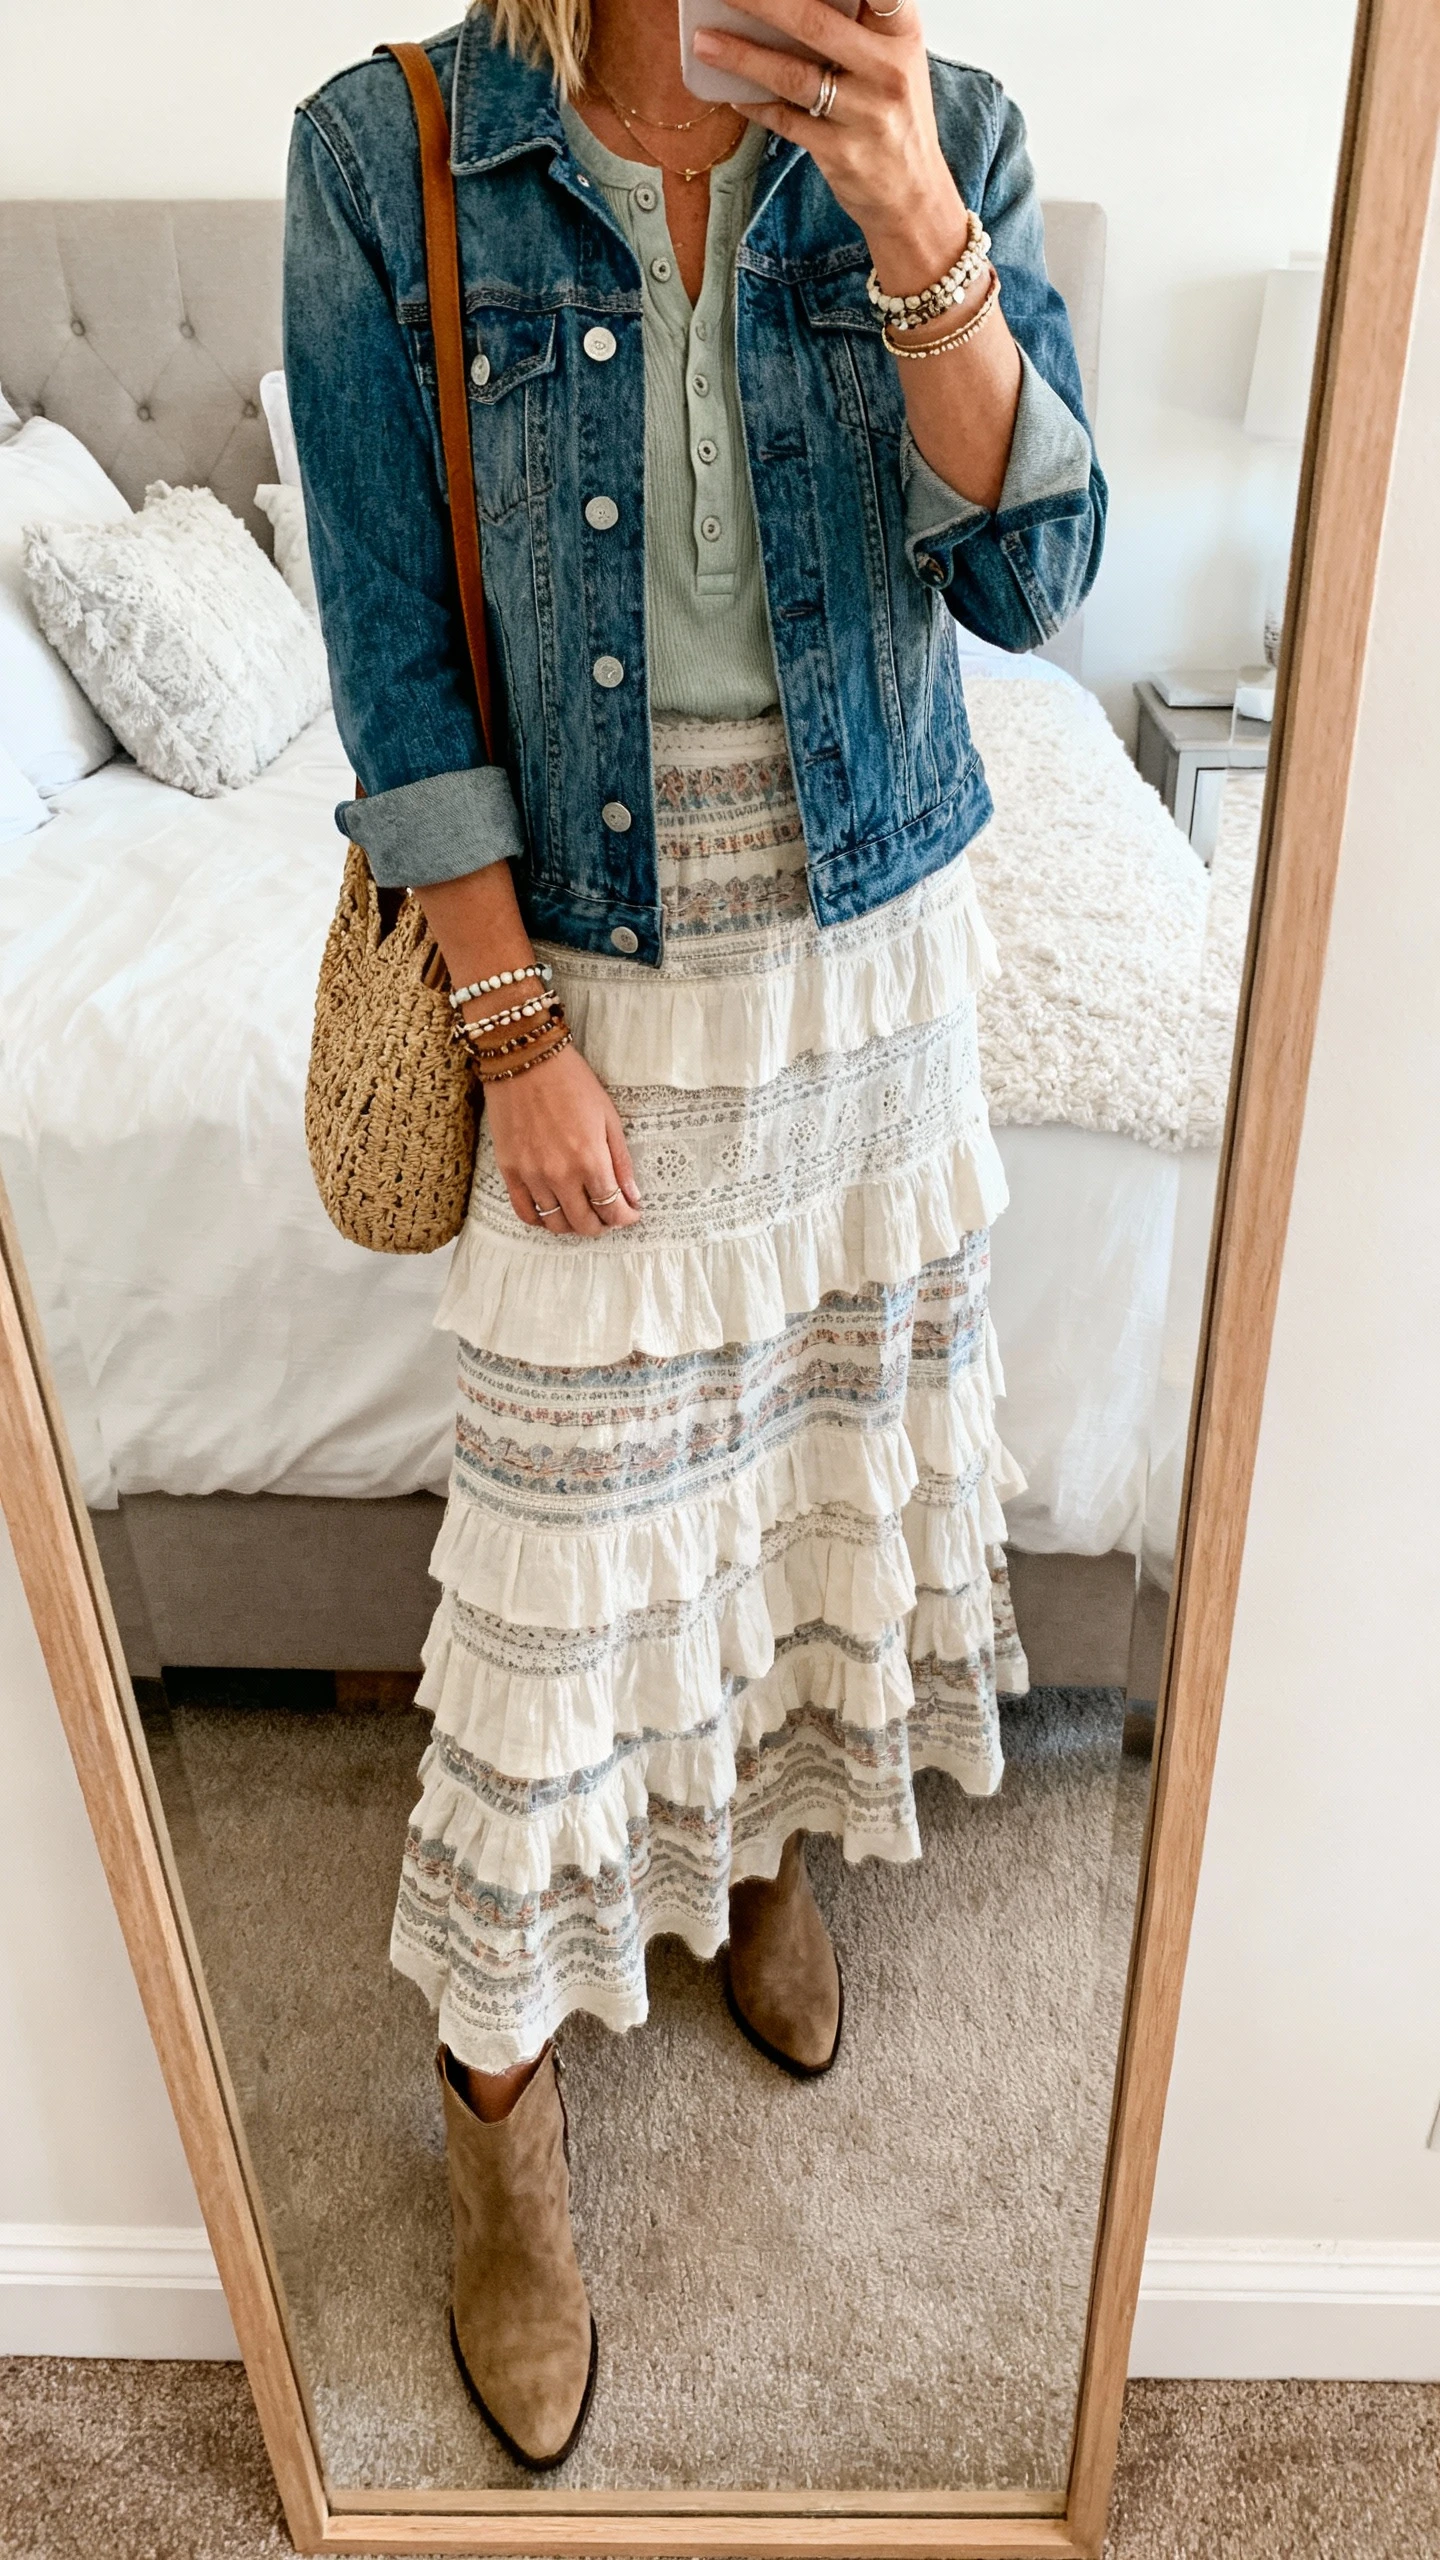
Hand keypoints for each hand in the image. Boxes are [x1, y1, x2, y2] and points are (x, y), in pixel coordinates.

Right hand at [484, 1041, 642, 1236]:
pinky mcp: (509, 1171)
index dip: (625, 1218)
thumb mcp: (608, 1117)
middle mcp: (560, 1174)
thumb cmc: (571, 1082)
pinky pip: (525, 1212)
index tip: (630, 1214)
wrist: (526, 1060)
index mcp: (590, 1160)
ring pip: (555, 1224)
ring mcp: (532, 1175)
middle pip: (584, 1224)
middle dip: (602, 1225)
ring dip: (573, 1225)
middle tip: (607, 1215)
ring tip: (581, 1212)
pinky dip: (541, 1220)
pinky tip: (552, 1211)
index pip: (612, 1209)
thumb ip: (621, 1161)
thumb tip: (632, 1196)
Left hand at [691, 0, 966, 293]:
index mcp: (902, 32)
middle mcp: (888, 69)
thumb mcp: (895, 56)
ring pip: (792, 76)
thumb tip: (785, 7)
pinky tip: (729, 91)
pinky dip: (754, 105)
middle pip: (814, 23)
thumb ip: (858, 23)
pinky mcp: (841, 154)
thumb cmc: (894, 114)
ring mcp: (865, 115)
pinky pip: (785, 122)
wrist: (913, 194)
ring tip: (704, 41)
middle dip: (761, 2)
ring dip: (741, 56)